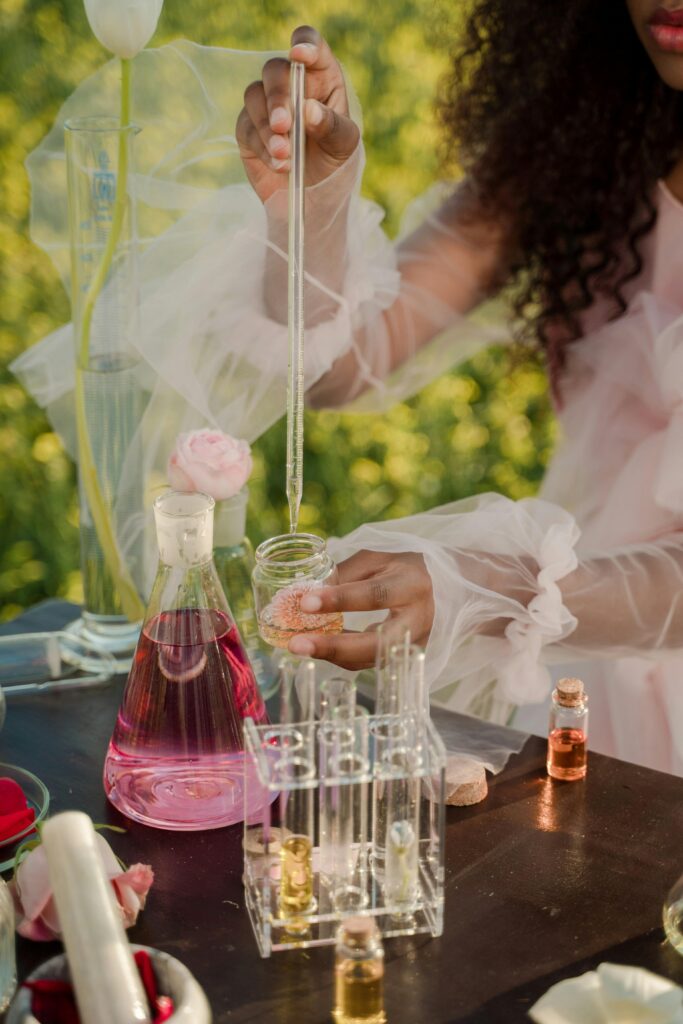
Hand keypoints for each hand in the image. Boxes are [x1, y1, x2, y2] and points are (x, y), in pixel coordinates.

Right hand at [236, 25, 359, 203]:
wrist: (314, 197)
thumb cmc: (334, 163)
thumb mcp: (344, 146)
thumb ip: (331, 125)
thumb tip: (308, 109)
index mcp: (320, 78)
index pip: (310, 46)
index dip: (303, 44)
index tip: (299, 56)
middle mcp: (291, 85)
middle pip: (274, 71)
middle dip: (278, 97)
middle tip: (285, 125)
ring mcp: (266, 106)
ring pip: (254, 96)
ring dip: (268, 127)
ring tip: (286, 156)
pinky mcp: (248, 129)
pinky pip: (246, 128)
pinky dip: (262, 147)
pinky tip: (280, 165)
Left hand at [287, 550, 434, 669]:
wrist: (444, 589)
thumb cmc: (405, 567)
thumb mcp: (377, 558)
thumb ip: (344, 574)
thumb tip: (305, 594)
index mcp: (412, 585)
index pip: (375, 595)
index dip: (340, 600)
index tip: (306, 602)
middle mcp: (417, 620)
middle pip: (376, 643)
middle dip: (333, 646)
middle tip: (296, 644)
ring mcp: (413, 645)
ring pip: (369, 659)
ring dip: (331, 655)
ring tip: (298, 646)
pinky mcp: (403, 658)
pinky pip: (368, 661)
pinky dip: (340, 656)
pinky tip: (317, 647)